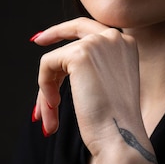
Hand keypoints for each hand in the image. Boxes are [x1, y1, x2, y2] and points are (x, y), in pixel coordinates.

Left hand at [31, 17, 157, 163]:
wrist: (119, 136)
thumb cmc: (114, 121)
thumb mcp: (110, 85)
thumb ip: (94, 67)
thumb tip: (59, 67)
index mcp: (127, 44)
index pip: (91, 27)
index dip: (67, 30)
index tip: (46, 37)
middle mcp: (115, 37)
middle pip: (74, 32)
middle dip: (53, 36)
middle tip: (37, 40)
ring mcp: (98, 43)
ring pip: (57, 58)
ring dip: (48, 89)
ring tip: (51, 117)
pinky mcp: (79, 54)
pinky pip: (47, 65)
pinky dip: (45, 88)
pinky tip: (54, 108)